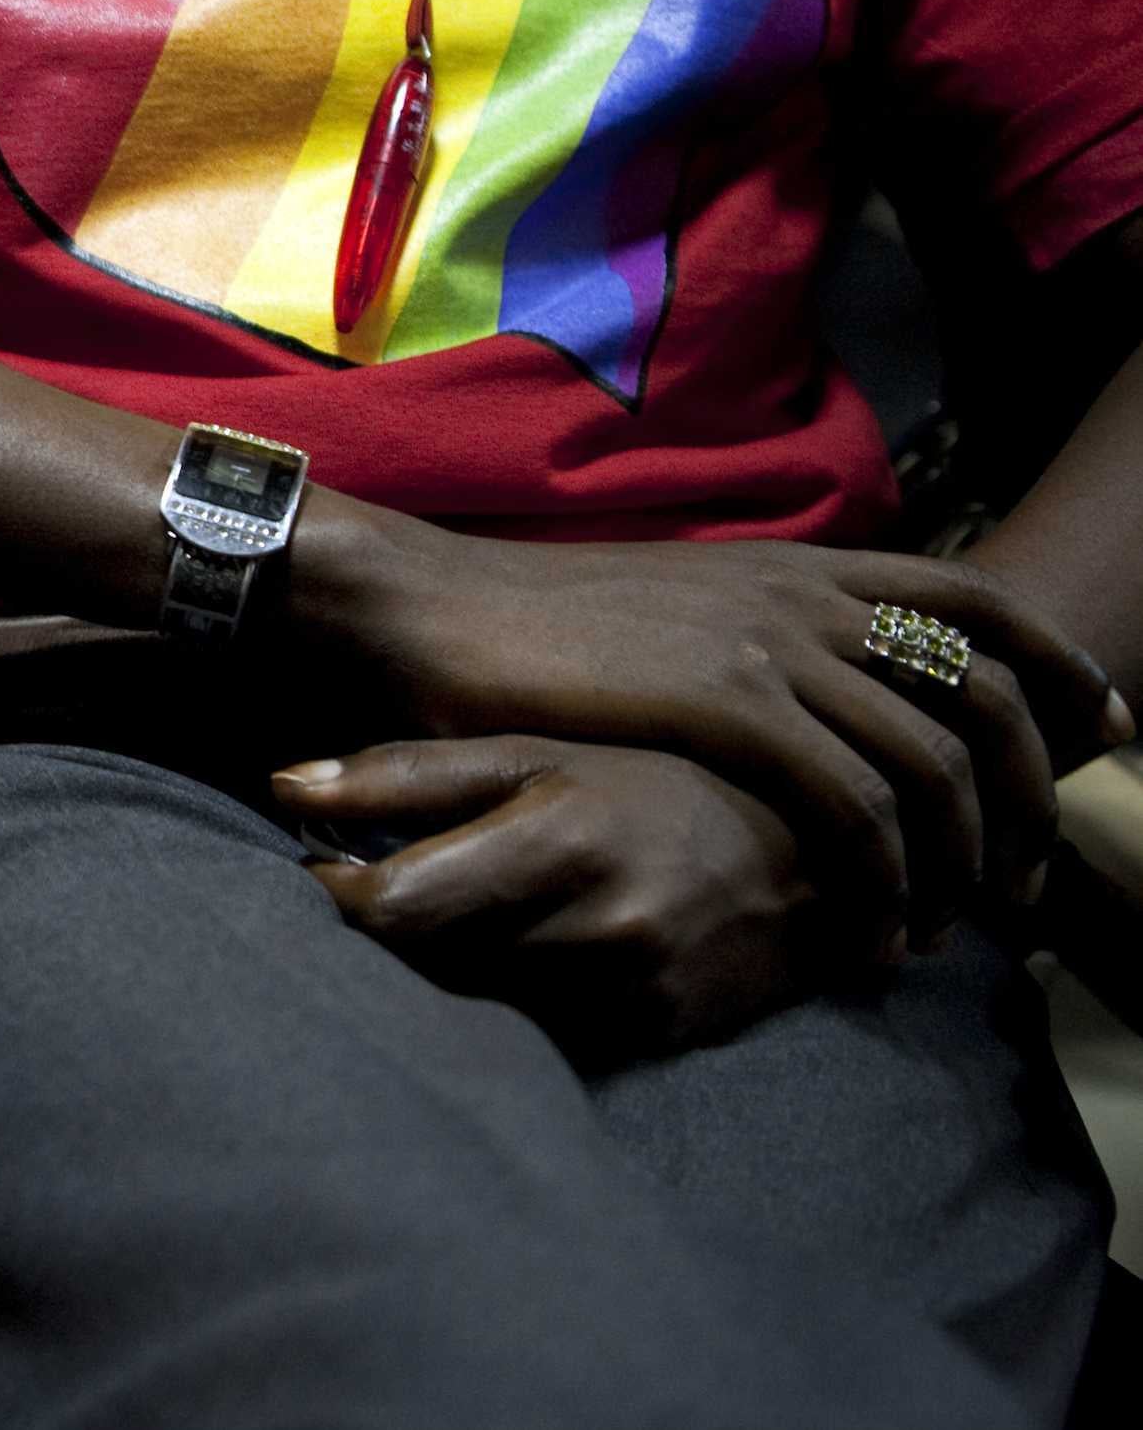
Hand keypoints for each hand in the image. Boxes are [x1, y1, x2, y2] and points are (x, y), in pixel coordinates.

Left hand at [272, 737, 831, 1059]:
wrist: (822, 848)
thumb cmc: (656, 775)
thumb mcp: (538, 753)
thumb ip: (408, 775)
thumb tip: (281, 786)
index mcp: (557, 840)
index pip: (394, 905)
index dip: (333, 895)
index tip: (316, 868)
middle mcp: (595, 928)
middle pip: (425, 966)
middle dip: (382, 936)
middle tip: (367, 893)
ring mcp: (631, 993)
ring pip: (476, 1006)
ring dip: (439, 971)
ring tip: (439, 922)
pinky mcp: (655, 1038)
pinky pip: (539, 1034)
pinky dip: (505, 1000)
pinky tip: (508, 958)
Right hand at [327, 527, 1133, 957]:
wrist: (426, 606)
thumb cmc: (525, 626)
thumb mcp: (665, 612)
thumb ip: (751, 639)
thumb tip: (804, 693)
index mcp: (795, 566)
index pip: (977, 597)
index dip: (1056, 664)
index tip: (1099, 731)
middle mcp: (805, 598)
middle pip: (986, 693)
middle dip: (1034, 797)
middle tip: (1031, 882)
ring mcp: (771, 648)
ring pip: (937, 763)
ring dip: (967, 862)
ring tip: (952, 929)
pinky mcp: (729, 707)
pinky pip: (857, 807)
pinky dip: (886, 881)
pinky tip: (871, 934)